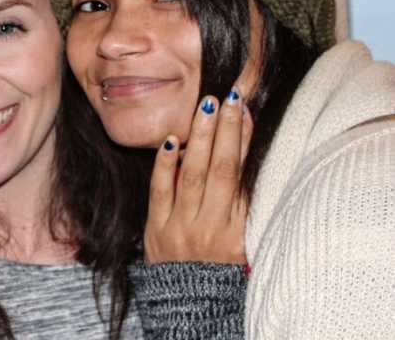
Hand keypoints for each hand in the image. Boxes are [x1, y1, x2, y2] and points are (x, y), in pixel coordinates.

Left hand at [144, 89, 251, 264]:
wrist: (191, 304)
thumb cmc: (222, 266)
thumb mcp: (244, 239)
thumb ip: (244, 202)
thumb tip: (245, 153)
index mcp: (239, 231)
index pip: (242, 177)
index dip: (245, 142)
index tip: (246, 112)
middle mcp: (211, 228)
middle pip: (219, 171)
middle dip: (226, 131)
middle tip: (229, 98)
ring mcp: (181, 229)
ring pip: (191, 175)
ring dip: (199, 138)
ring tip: (206, 108)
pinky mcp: (156, 231)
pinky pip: (160, 192)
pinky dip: (164, 165)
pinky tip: (171, 140)